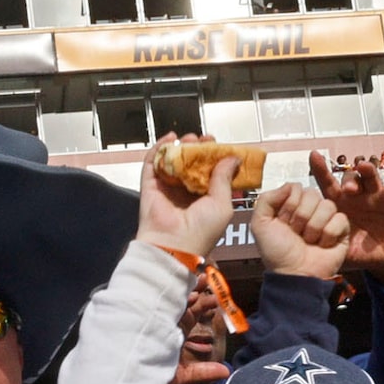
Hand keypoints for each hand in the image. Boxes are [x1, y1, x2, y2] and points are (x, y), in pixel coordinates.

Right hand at [139, 134, 242, 258]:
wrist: (175, 245)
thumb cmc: (202, 231)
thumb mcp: (222, 203)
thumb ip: (225, 179)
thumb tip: (232, 158)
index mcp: (204, 199)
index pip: (209, 172)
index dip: (214, 157)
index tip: (219, 146)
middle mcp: (185, 193)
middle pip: (191, 164)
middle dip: (198, 149)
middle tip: (204, 139)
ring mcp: (167, 189)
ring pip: (173, 161)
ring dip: (181, 147)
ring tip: (189, 138)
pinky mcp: (151, 186)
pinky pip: (153, 163)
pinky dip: (160, 149)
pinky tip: (170, 139)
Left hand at [250, 182, 350, 279]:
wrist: (294, 274)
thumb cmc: (277, 252)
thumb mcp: (260, 224)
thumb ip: (266, 199)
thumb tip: (289, 185)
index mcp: (292, 204)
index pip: (296, 188)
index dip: (289, 205)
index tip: (283, 223)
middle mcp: (310, 209)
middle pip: (312, 194)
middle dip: (301, 217)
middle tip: (296, 233)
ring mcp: (327, 219)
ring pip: (327, 205)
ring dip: (314, 227)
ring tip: (309, 240)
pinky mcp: (342, 230)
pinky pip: (340, 219)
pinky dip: (328, 234)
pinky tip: (322, 244)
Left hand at [311, 153, 383, 286]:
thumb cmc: (363, 253)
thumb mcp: (342, 250)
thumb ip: (328, 245)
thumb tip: (308, 244)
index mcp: (341, 205)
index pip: (328, 184)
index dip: (321, 170)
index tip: (314, 155)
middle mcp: (357, 196)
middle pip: (350, 179)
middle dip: (349, 180)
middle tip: (348, 189)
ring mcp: (376, 195)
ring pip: (369, 176)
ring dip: (366, 170)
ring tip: (364, 167)